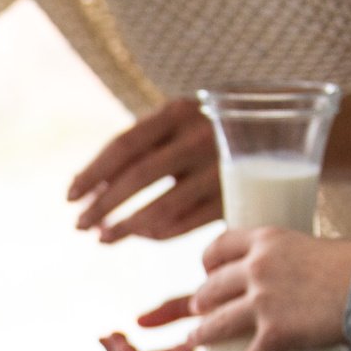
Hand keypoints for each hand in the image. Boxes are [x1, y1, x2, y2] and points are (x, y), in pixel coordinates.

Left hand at [69, 98, 220, 242]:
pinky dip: (157, 233)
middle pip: (137, 177)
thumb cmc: (210, 131)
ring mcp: (221, 169)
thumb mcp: (178, 124)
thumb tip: (84, 189)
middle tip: (78, 226)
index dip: (91, 174)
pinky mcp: (235, 198)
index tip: (69, 198)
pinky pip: (185, 224)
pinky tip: (141, 236)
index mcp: (178, 111)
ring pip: (161, 208)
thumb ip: (138, 148)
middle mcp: (200, 137)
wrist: (281, 134)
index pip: (123, 146)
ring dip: (125, 227)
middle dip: (102, 206)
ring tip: (102, 238)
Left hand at [101, 230, 350, 350]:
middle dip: (202, 301)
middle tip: (199, 310)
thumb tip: (288, 277)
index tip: (207, 270)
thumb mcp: (314, 248)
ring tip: (193, 341)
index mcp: (268, 241)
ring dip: (202, 335)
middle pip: (212, 287)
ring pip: (217, 323)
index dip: (209, 261)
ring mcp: (264, 301)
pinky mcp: (277, 333)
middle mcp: (258, 268)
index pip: (220, 246)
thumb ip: (292, 260)